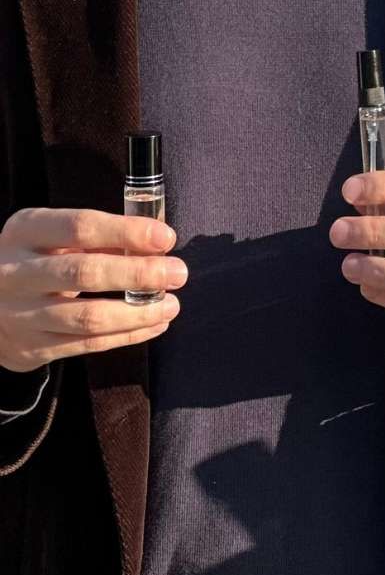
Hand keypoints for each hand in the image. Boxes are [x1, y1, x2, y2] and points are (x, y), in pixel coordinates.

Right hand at [0, 208, 186, 372]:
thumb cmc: (38, 259)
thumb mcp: (55, 236)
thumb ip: (100, 238)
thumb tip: (157, 246)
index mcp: (26, 231)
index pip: (80, 226)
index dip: (127, 231)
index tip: (167, 238)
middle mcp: (16, 272)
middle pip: (84, 272)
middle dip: (139, 274)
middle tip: (178, 273)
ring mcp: (20, 314)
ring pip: (87, 317)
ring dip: (138, 312)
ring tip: (172, 305)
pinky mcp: (29, 348)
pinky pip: (86, 345)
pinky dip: (128, 335)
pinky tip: (156, 324)